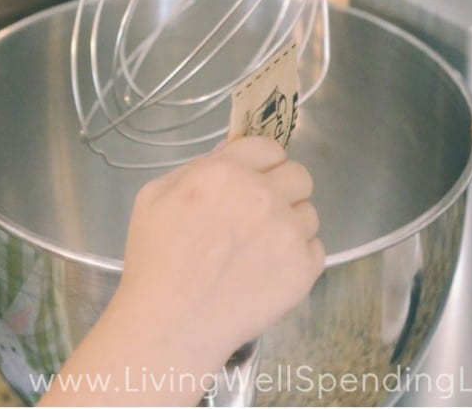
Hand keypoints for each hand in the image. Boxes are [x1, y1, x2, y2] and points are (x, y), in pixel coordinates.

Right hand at [113, 137, 323, 368]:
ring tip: (260, 249)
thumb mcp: (154, 196)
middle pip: (299, 175)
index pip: (269, 147)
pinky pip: (316, 249)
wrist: (172, 324)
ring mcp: (288, 233)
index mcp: (226, 172)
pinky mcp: (303, 269)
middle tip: (259, 214)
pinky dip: (298, 258)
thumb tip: (230, 153)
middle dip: (282, 189)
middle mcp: (263, 196)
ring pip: (309, 213)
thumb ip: (195, 167)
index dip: (261, 163)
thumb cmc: (155, 260)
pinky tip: (269, 271)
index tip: (254, 180)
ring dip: (290, 224)